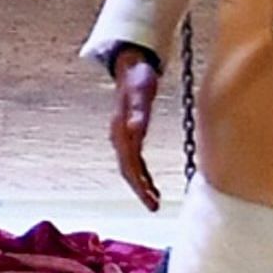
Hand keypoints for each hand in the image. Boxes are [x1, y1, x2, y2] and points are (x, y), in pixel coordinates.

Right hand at [105, 46, 163, 210]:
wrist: (131, 66)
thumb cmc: (138, 78)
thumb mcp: (141, 92)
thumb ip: (138, 111)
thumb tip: (136, 130)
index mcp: (121, 128)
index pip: (129, 162)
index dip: (139, 182)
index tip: (150, 198)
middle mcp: (119, 135)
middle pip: (127, 169)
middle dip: (139, 190)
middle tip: (153, 207)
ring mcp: (122, 136)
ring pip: (129, 167)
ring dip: (140, 185)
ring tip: (154, 202)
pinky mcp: (129, 135)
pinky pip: (133, 160)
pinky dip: (141, 174)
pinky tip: (150, 184)